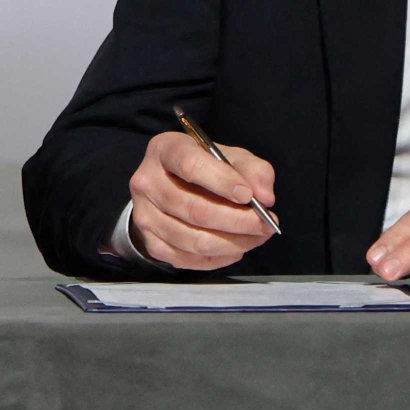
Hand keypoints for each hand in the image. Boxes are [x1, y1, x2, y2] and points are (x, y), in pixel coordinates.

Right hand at [124, 127, 278, 271]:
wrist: (173, 189)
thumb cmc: (207, 170)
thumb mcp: (233, 158)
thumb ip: (254, 171)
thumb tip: (265, 197)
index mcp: (165, 149)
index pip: (191, 165)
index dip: (222, 182)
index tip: (249, 196)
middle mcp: (146, 182)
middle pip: (194, 209)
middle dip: (237, 220)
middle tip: (266, 225)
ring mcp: (144, 215)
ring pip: (193, 240)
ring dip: (233, 243)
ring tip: (256, 237)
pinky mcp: (150, 243)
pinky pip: (189, 259)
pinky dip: (219, 258)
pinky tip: (236, 248)